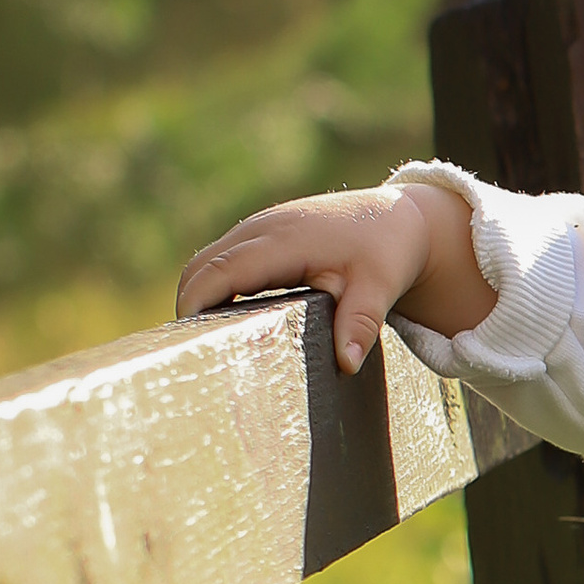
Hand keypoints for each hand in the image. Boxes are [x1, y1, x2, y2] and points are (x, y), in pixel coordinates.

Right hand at [175, 176, 491, 372]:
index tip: (188, 342)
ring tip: (203, 344)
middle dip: (187, 305)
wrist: (396, 219)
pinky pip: (221, 259)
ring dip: (197, 296)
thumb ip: (359, 323)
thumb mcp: (378, 289)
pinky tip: (222, 322)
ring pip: (207, 261)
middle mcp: (262, 228)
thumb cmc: (385, 252)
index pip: (221, 270)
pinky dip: (212, 287)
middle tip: (192, 355)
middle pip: (201, 266)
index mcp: (283, 241)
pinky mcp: (260, 234)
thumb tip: (347, 364)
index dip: (196, 303)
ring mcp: (258, 227)